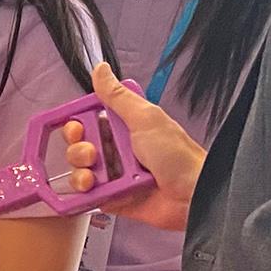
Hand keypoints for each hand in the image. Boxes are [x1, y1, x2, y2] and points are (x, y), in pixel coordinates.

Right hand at [62, 64, 205, 230]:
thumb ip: (118, 96)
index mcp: (126, 127)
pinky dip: (86, 195)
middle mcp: (119, 150)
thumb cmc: (178, 156)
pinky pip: (89, 197)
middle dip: (79, 150)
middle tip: (92, 153)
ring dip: (80, 174)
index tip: (77, 128)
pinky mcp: (115, 200)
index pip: (89, 122)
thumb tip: (101, 70)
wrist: (193, 196)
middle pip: (80, 147)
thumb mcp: (146, 119)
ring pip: (81, 173)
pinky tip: (93, 191)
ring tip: (94, 177)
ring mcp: (116, 176)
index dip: (77, 124)